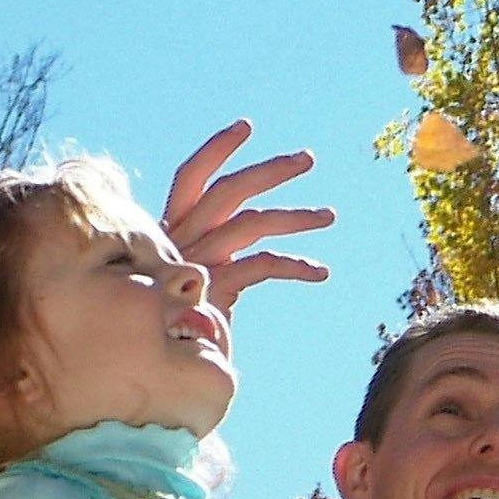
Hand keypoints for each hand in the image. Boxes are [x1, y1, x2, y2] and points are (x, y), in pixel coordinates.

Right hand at [160, 120, 336, 310]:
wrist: (167, 372)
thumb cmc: (185, 326)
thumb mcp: (199, 281)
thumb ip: (218, 253)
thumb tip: (252, 234)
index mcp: (170, 232)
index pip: (190, 178)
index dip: (216, 149)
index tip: (247, 125)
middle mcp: (179, 241)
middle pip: (227, 191)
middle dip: (270, 171)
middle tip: (309, 158)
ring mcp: (195, 263)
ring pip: (251, 223)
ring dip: (296, 216)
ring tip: (331, 215)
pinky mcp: (215, 290)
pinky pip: (263, 265)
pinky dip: (296, 266)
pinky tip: (322, 272)